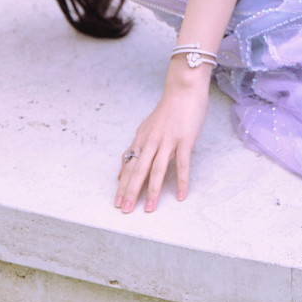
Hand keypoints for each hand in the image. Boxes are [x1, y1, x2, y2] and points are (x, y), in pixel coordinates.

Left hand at [115, 61, 209, 213]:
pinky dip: (181, 181)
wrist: (183, 91)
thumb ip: (137, 147)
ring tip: (149, 208)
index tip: (117, 201)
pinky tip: (180, 196)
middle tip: (125, 210)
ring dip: (153, 191)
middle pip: (139, 171)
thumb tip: (125, 164)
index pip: (129, 166)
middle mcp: (151, 142)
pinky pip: (182, 164)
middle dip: (131, 192)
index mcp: (141, 140)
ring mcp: (168, 141)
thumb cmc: (167, 111)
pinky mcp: (184, 141)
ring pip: (157, 170)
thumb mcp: (146, 128)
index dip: (122, 185)